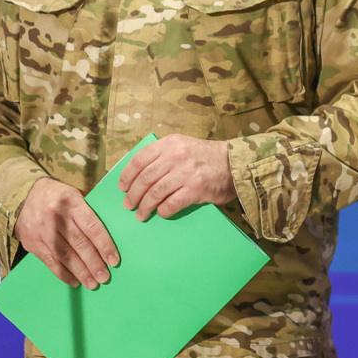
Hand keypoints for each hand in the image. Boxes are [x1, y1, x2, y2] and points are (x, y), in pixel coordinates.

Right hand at [14, 178, 118, 289]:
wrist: (23, 195)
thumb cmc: (57, 196)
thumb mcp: (74, 194)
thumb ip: (88, 212)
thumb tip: (105, 239)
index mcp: (71, 202)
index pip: (92, 227)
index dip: (104, 245)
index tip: (113, 260)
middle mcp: (56, 218)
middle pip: (79, 244)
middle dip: (93, 263)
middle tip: (104, 277)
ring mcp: (42, 232)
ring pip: (64, 256)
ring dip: (80, 272)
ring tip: (92, 283)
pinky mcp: (32, 243)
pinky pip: (50, 262)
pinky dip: (63, 273)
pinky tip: (75, 281)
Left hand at [118, 134, 236, 221]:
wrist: (235, 164)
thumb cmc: (206, 157)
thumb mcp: (183, 146)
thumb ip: (163, 155)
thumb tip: (137, 175)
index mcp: (171, 143)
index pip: (139, 159)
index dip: (127, 176)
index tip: (122, 187)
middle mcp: (176, 156)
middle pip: (145, 179)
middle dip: (133, 195)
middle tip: (129, 205)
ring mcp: (187, 172)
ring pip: (155, 193)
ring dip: (145, 207)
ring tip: (141, 215)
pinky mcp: (197, 188)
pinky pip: (172, 203)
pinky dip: (163, 210)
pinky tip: (162, 213)